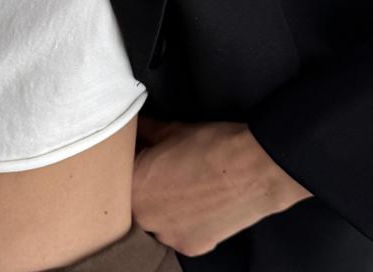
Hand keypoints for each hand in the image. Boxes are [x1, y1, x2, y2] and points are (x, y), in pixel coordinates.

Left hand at [131, 116, 312, 256]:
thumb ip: (143, 131)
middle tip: (161, 167)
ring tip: (180, 184)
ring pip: (153, 217)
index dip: (128, 159)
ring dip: (160, 204)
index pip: (117, 172)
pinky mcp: (191, 247)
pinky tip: (195, 201)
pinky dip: (181, 219)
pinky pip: (176, 231)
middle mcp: (143, 218)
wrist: (255, 169)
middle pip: (132, 198)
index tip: (139, 151)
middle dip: (142, 183)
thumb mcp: (169, 130)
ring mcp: (167, 236)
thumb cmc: (210, 146)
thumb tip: (132, 125)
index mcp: (132, 186)